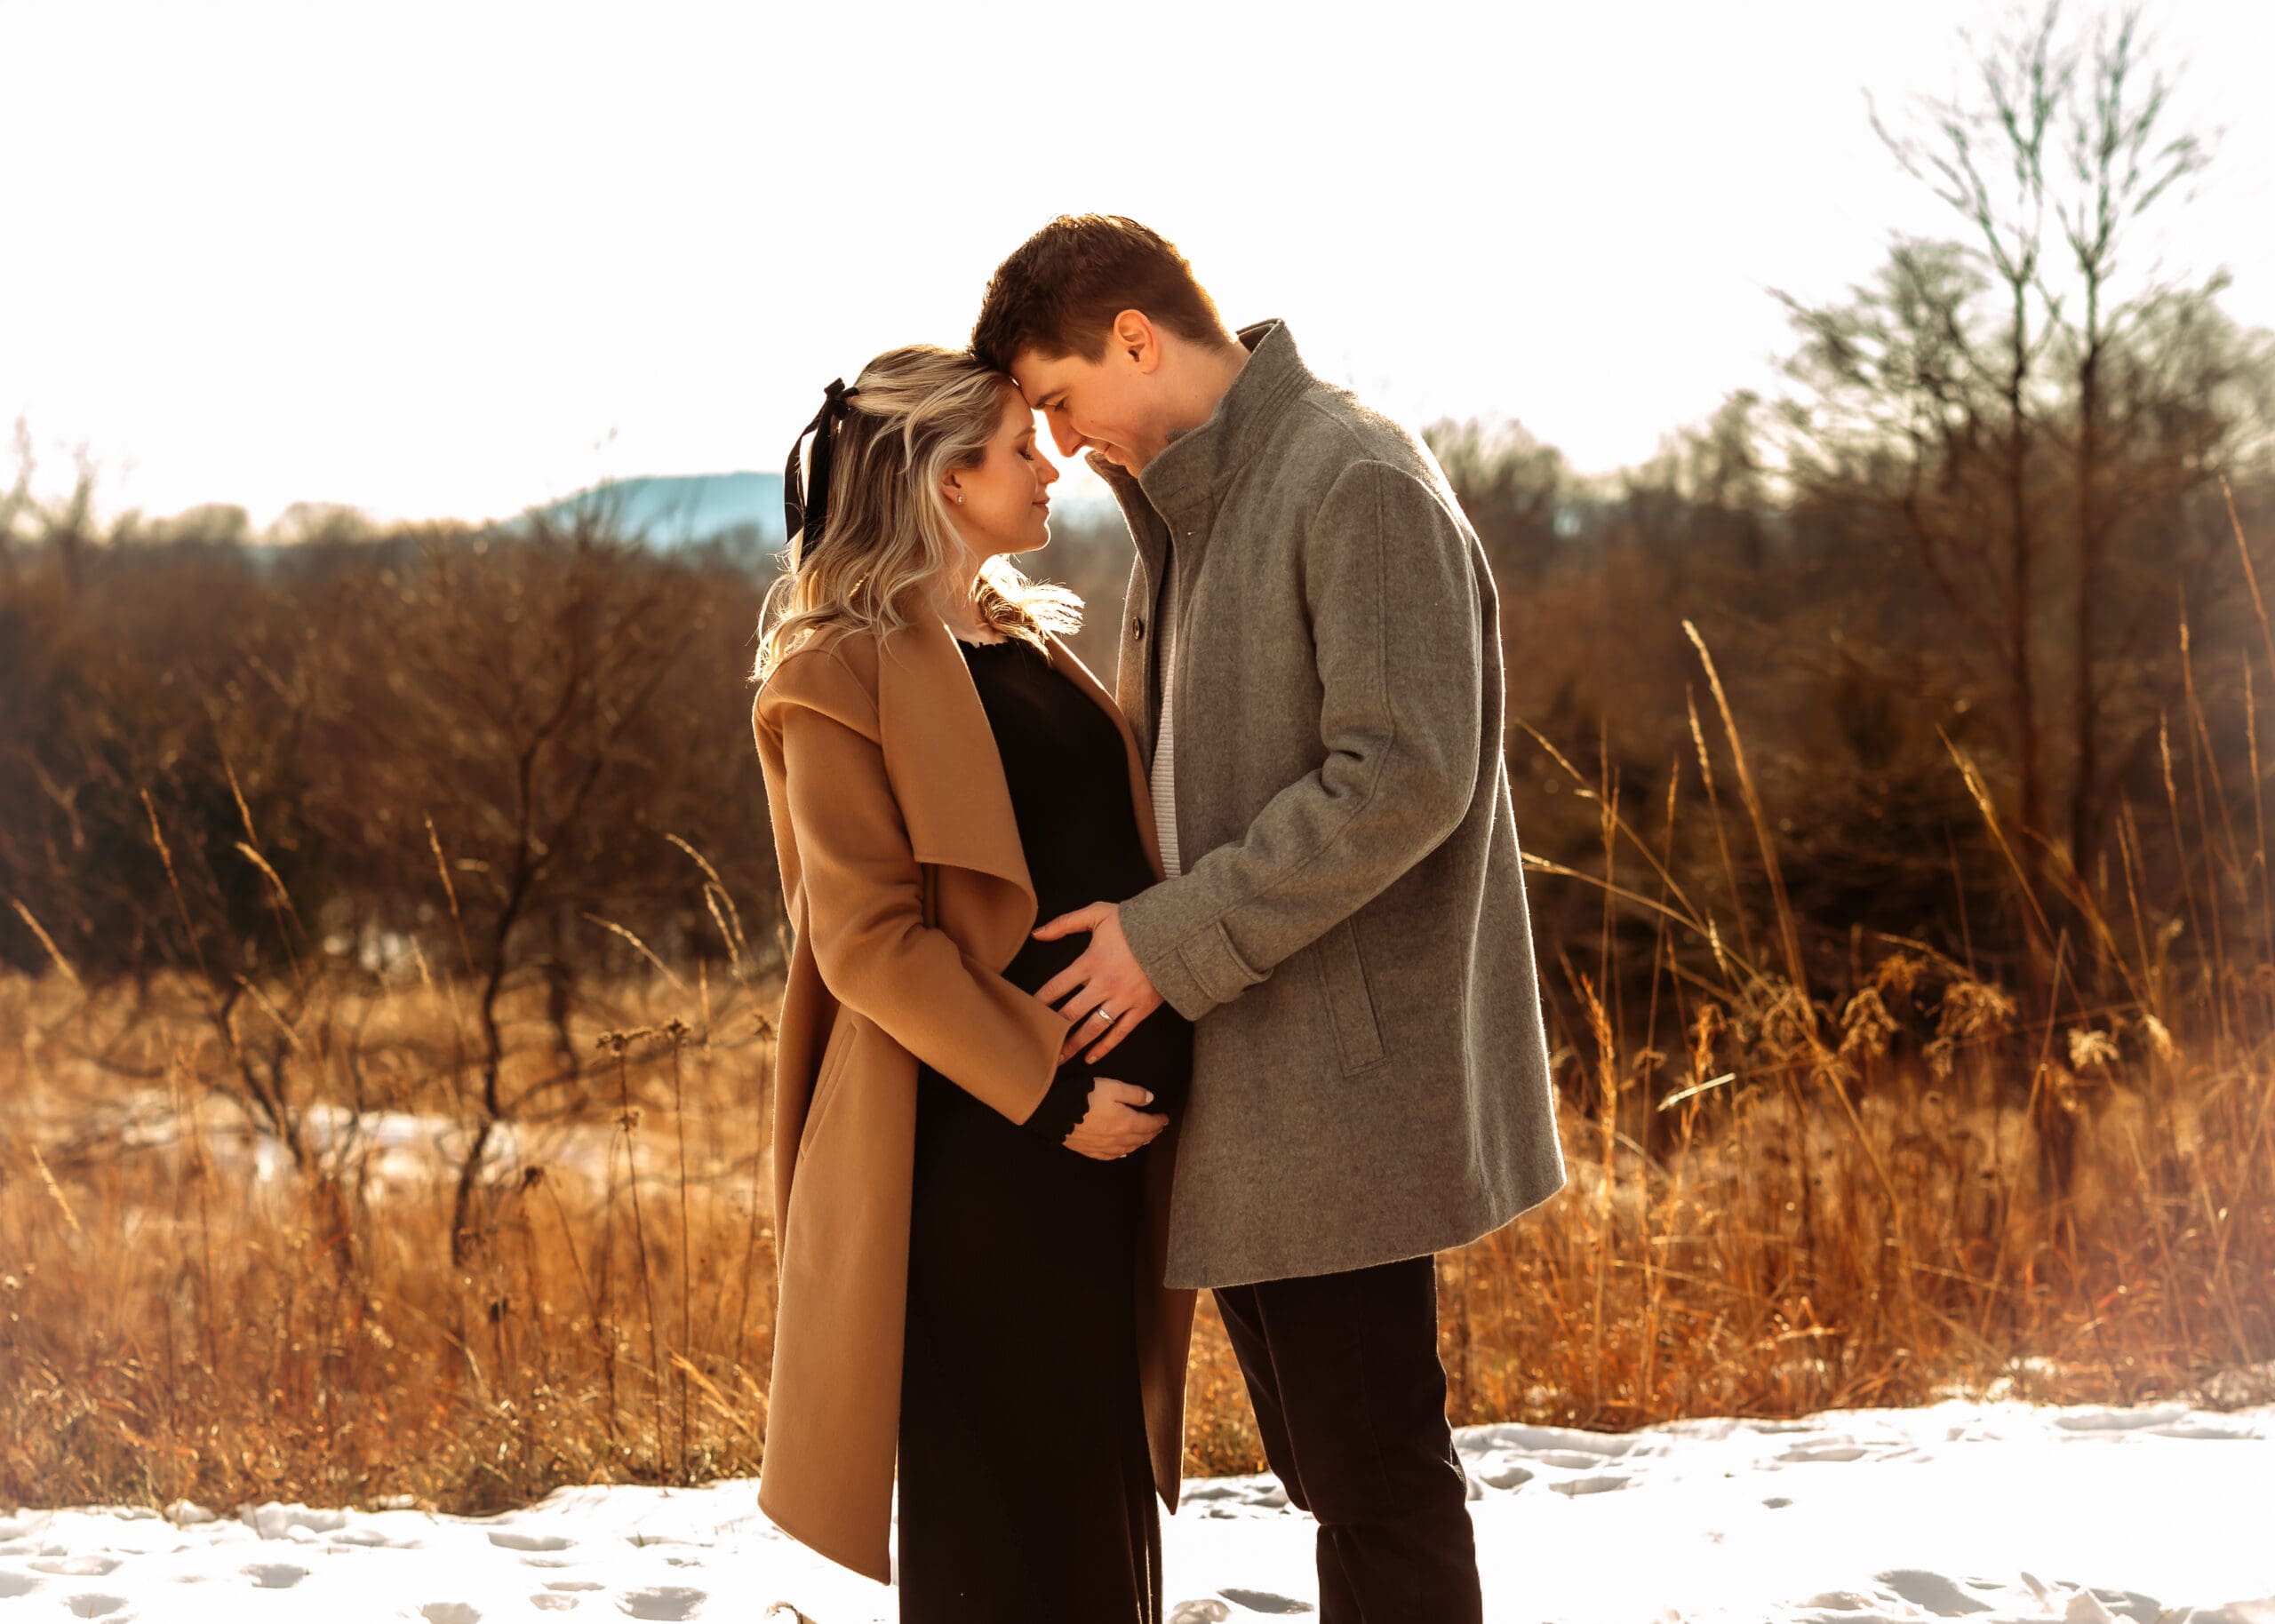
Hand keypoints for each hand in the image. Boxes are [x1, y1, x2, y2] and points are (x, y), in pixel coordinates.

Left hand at [1034, 901, 1165, 1063]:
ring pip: (1093, 1028)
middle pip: (1071, 1012)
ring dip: (1074, 1044)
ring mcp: (1123, 999)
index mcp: (1090, 962)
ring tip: (1058, 1059)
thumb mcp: (1098, 913)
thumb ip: (1065, 923)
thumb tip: (1037, 934)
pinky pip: (1120, 1033)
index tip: (1027, 1012)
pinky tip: (1090, 1058)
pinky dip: (1104, 1047)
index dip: (1040, 1001)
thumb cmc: (1135, 922)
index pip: (1057, 986)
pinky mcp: (1141, 1009)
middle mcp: (1104, 984)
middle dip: (1053, 1028)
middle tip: (1038, 1042)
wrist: (1175, 932)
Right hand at [1062, 1077, 1167, 1160]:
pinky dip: (1120, 1154)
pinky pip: (1110, 1156)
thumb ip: (1134, 1094)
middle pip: (1139, 1138)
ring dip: (1138, 1144)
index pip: (1148, 1124)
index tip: (1165, 1119)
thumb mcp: (1113, 1087)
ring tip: (1144, 1140)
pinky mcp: (1089, 1150)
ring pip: (1127, 1149)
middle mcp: (1117, 1138)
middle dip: (1151, 1133)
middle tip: (1157, 1129)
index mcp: (1126, 1122)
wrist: (1056, 1112)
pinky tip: (1123, 1153)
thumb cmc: (1086, 1096)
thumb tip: (1150, 1099)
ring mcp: (1103, 1146)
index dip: (1158, 1121)